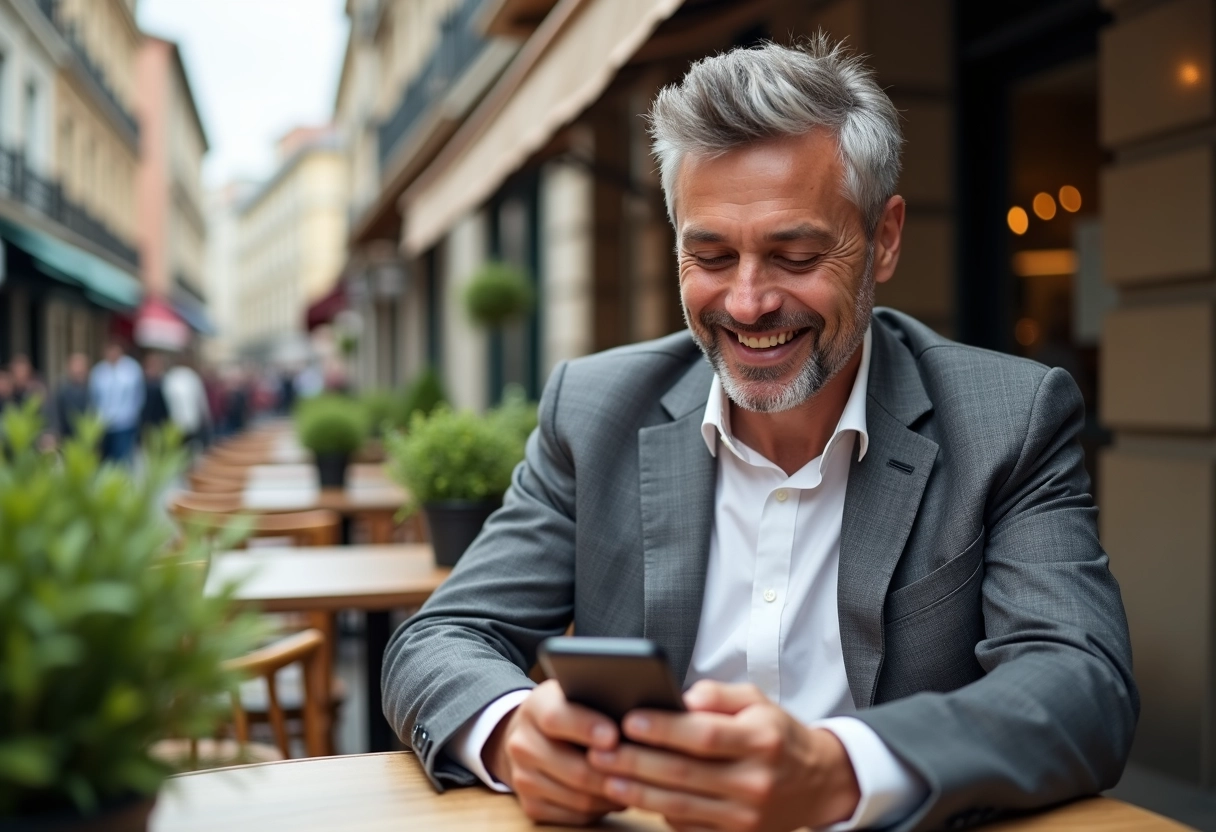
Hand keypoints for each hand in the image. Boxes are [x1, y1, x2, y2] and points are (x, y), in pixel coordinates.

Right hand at [482, 679, 626, 824]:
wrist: (529, 734)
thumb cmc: (569, 709)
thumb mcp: (577, 692)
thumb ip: (597, 698)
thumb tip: (637, 715)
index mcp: (535, 708)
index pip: (556, 718)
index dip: (586, 728)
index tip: (614, 736)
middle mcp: (522, 744)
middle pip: (574, 769)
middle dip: (613, 772)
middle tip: (642, 770)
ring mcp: (523, 778)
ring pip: (579, 798)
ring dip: (613, 794)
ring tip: (637, 783)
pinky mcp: (531, 806)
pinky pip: (575, 816)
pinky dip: (602, 809)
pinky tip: (617, 794)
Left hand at [586, 680, 860, 831]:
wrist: (818, 783)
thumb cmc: (777, 734)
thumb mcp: (757, 701)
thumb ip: (718, 694)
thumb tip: (681, 697)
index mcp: (761, 741)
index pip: (704, 736)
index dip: (664, 730)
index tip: (628, 720)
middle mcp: (755, 781)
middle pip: (684, 774)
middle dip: (636, 762)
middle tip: (600, 750)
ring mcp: (746, 816)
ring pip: (680, 805)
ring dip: (636, 792)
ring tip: (605, 775)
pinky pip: (688, 825)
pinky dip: (656, 811)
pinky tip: (632, 795)